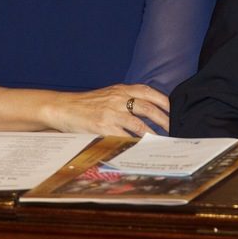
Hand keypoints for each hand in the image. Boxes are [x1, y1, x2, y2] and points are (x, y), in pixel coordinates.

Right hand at [44, 84, 169, 136]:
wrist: (62, 107)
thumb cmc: (87, 104)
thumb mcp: (108, 94)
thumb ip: (125, 99)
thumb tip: (148, 111)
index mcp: (121, 89)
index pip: (148, 92)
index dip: (164, 101)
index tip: (174, 109)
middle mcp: (118, 98)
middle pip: (148, 108)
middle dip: (164, 119)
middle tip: (173, 129)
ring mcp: (111, 113)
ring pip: (139, 124)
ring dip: (152, 134)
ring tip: (161, 142)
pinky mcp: (103, 127)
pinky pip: (123, 137)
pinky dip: (134, 144)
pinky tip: (140, 149)